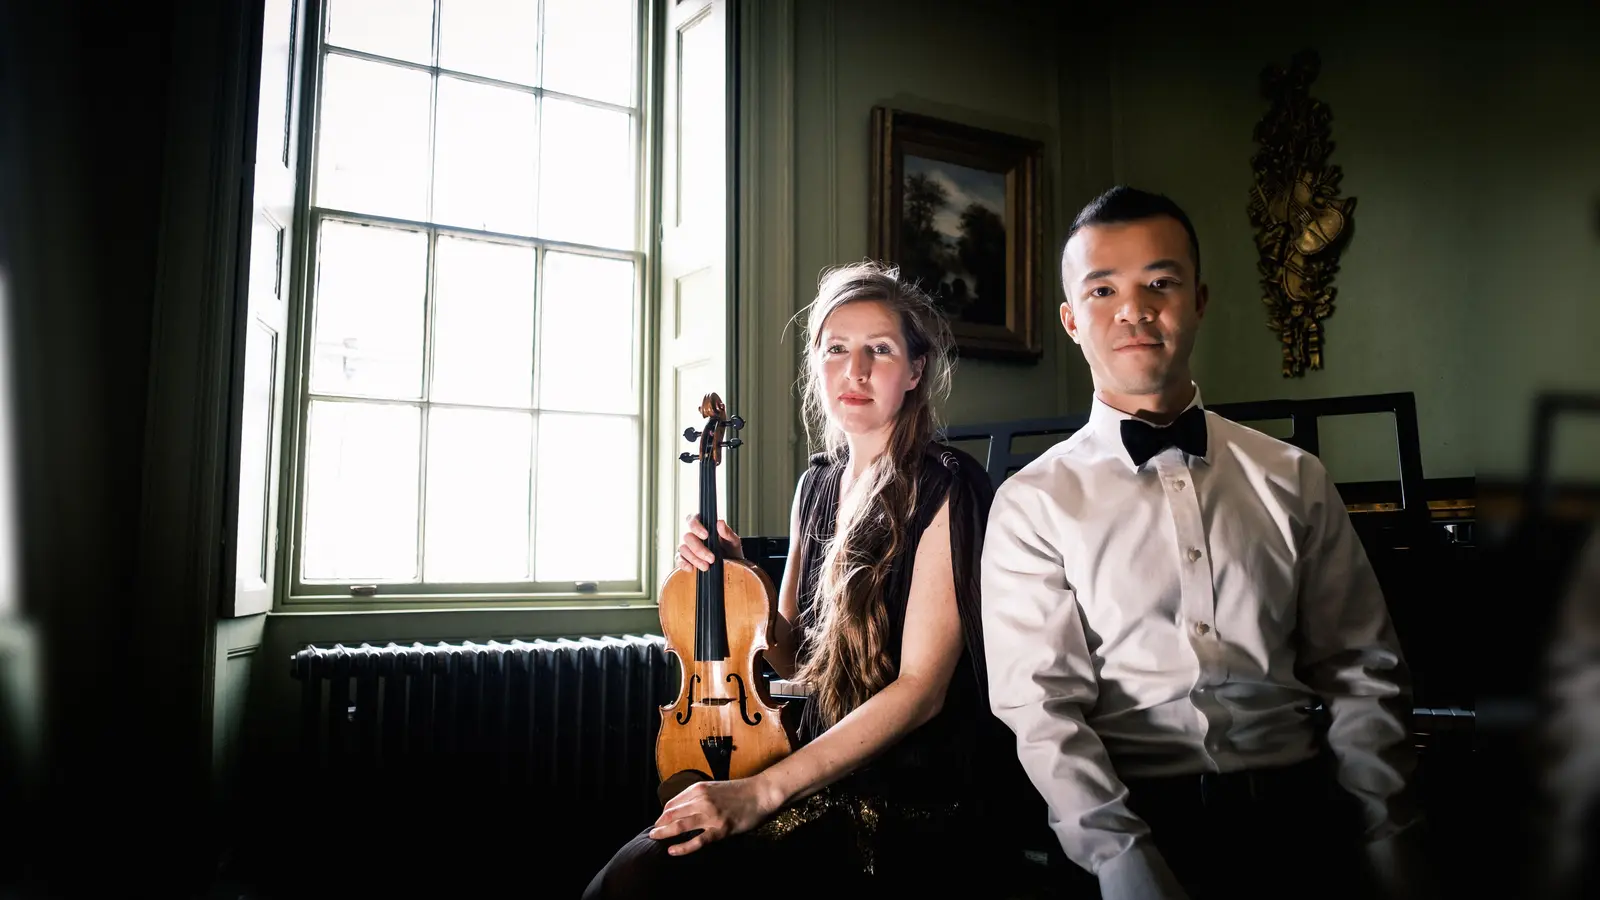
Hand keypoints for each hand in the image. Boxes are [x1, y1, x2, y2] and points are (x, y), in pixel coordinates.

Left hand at [649, 776, 779, 855]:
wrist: (761, 793)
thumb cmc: (739, 791)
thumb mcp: (714, 787)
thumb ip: (698, 796)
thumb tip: (682, 809)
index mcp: (698, 788)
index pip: (672, 803)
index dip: (663, 814)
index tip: (660, 822)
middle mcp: (702, 800)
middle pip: (671, 814)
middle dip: (659, 824)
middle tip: (652, 833)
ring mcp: (711, 815)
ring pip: (680, 826)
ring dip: (664, 833)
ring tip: (655, 838)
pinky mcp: (720, 829)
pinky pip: (697, 841)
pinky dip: (682, 847)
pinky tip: (672, 850)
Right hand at [676, 514, 741, 571]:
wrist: (731, 564)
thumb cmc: (730, 548)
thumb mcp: (732, 540)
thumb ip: (727, 532)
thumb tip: (720, 523)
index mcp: (703, 524)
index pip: (693, 520)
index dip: (696, 527)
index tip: (706, 535)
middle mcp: (693, 533)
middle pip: (687, 537)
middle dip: (699, 549)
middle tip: (711, 558)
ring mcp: (687, 546)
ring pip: (683, 548)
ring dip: (694, 558)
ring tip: (706, 566)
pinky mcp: (685, 557)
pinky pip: (679, 559)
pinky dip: (683, 564)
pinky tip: (691, 568)